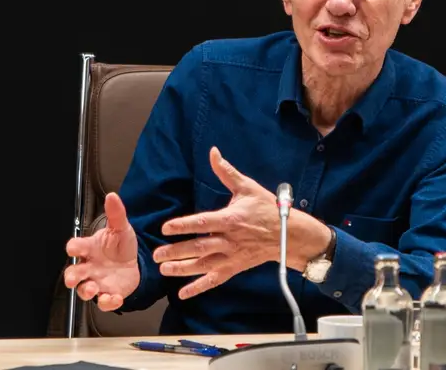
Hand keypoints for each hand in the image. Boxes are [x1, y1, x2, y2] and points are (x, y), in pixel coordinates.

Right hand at [64, 192, 140, 311]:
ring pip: (84, 290)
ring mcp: (97, 281)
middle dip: (71, 277)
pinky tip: (114, 298)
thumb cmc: (121, 246)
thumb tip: (112, 196)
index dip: (73, 247)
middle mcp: (89, 266)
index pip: (76, 247)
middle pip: (74, 273)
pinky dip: (108, 302)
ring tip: (92, 288)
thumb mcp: (121, 228)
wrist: (135, 263)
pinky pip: (104, 302)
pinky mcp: (108, 293)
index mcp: (90, 249)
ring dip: (86, 290)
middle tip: (72, 279)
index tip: (73, 248)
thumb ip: (116, 214)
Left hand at [154, 146, 328, 299]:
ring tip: (164, 269)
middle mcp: (230, 240)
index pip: (204, 222)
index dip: (185, 225)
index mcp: (231, 219)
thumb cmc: (266, 208)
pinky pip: (215, 279)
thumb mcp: (247, 187)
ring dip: (183, 269)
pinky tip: (183, 293)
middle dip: (177, 251)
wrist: (287, 234)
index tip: (166, 228)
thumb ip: (226, 172)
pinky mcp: (234, 267)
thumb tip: (213, 152)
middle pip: (200, 247)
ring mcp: (232, 256)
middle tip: (157, 254)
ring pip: (204, 265)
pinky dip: (199, 287)